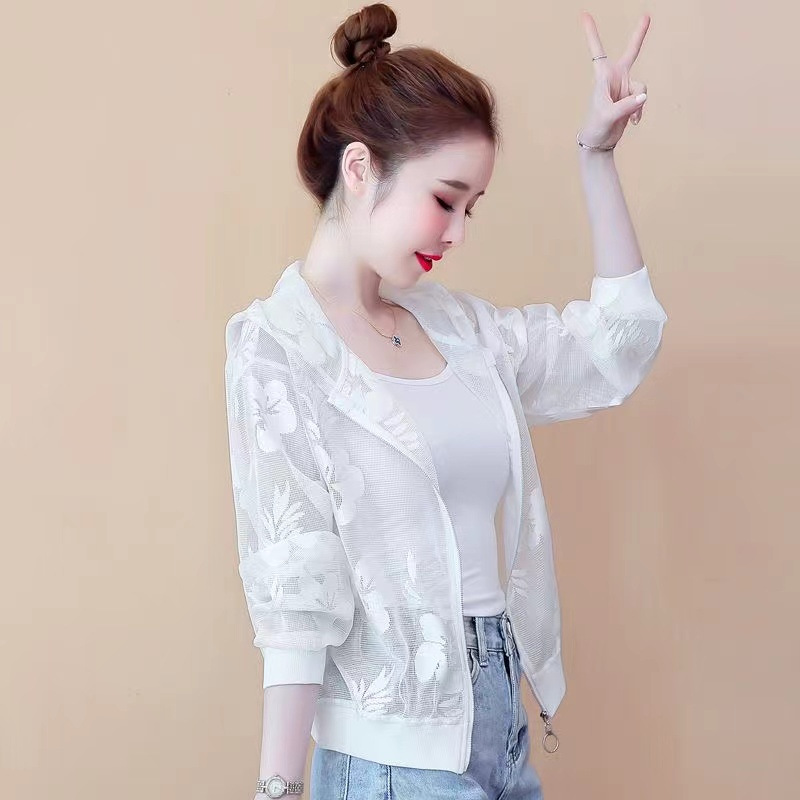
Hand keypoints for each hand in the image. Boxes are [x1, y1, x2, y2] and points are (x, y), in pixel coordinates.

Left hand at [577, 11, 650, 149]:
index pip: (597, 51)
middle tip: (647, 16)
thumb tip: (643, 97)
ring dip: (637, 103)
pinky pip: (643, 99)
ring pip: (641, 87)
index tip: (584, 15)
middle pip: (631, 52)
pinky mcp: (632, 97)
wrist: (600, 142)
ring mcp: (625, 87)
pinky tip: (632, 121)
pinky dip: (639, 110)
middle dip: (639, 34)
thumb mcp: (608, 116)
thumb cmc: (596, 127)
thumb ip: (626, 105)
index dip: (591, 33)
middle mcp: (615, 77)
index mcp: (603, 76)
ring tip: (628, 117)